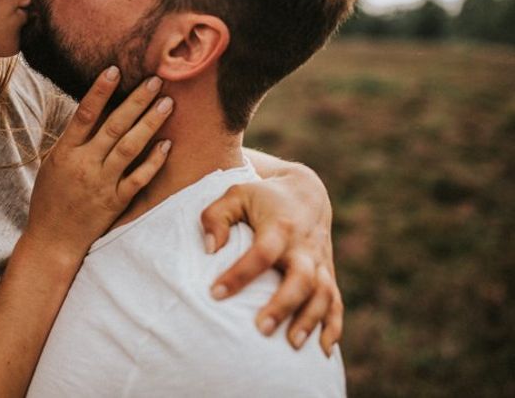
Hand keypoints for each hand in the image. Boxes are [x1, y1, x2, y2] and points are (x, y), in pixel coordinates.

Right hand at [24, 66, 173, 263]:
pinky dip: (154, 161)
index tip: (114, 69)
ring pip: (130, 148)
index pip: (84, 115)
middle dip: (136, 101)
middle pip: (114, 126)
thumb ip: (73, 140)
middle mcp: (85, 165)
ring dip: (150, 124)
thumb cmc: (50, 198)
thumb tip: (93, 110)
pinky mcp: (117, 201)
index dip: (100, 91)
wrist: (53, 239)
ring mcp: (102, 184)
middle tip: (155, 80)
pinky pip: (139, 178)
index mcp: (65, 153)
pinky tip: (167, 145)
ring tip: (166, 104)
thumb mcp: (52, 163)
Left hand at [200, 163, 341, 355]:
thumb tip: (209, 249)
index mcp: (279, 227)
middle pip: (301, 279)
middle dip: (284, 305)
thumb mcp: (235, 195)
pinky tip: (322, 351)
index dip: (239, 275)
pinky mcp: (328, 274)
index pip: (261, 254)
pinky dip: (333, 326)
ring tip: (292, 345)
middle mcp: (304, 247)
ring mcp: (319, 263)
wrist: (305, 194)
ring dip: (310, 320)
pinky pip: (336, 303)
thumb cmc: (261, 198)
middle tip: (261, 329)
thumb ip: (216, 217)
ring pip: (323, 294)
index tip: (214, 294)